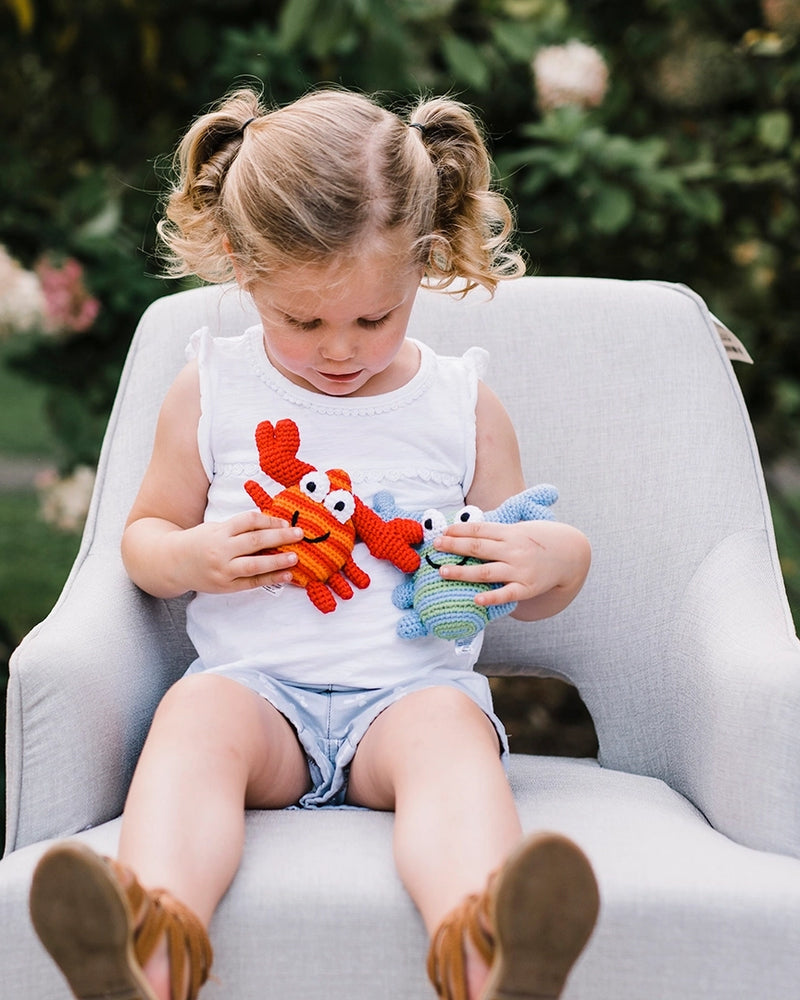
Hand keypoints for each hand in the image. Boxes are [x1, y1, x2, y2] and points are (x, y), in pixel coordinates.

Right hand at [164, 510, 303, 594]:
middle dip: (280, 537)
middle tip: (300, 534)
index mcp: (219, 531)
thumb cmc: (199, 542)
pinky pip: (252, 583)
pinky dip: (271, 579)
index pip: (249, 521)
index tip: (285, 522)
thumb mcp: (216, 528)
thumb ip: (239, 528)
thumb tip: (273, 527)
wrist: (172, 563)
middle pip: (255, 541)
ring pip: (255, 565)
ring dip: (278, 561)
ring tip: (295, 557)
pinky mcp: (225, 586)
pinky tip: (286, 575)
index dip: (269, 521)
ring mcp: (223, 570)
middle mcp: (221, 550)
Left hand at [434, 519, 590, 619]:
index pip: (480, 530)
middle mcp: (513, 550)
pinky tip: (475, 599)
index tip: (442, 532)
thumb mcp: (521, 527)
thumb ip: (497, 531)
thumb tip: (468, 531)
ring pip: (486, 571)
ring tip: (443, 571)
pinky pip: (506, 594)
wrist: (570, 554)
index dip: (459, 530)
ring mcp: (520, 570)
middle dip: (454, 546)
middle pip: (478, 548)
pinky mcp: (526, 588)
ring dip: (463, 571)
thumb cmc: (540, 540)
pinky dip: (491, 597)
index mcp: (510, 533)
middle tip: (436, 546)